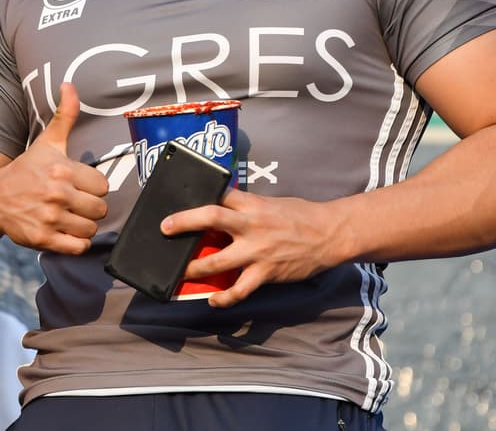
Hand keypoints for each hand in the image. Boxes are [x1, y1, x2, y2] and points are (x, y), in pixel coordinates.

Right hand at [0, 83, 108, 254]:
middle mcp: (57, 193)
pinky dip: (75, 243)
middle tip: (75, 203)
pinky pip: (78, 247)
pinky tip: (65, 232)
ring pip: (91, 229)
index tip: (80, 186)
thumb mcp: (47, 142)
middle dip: (90, 208)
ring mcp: (49, 218)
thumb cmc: (26, 170)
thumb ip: (65, 115)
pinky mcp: (43, 239)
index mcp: (62, 169)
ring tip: (70, 217)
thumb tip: (70, 84)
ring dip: (84, 226)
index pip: (102, 185)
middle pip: (100, 209)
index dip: (93, 187)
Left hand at [160, 188, 340, 306]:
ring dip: (194, 270)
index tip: (179, 202)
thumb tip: (224, 209)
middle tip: (165, 229)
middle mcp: (251, 225)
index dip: (198, 198)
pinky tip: (213, 300)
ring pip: (217, 261)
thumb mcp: (271, 203)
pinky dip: (224, 298)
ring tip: (179, 274)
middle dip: (184, 223)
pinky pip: (239, 290)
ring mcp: (257, 250)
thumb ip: (247, 206)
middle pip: (210, 218)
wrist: (330, 234)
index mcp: (252, 203)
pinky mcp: (266, 272)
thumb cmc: (301, 215)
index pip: (218, 195)